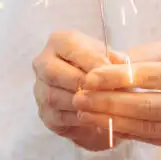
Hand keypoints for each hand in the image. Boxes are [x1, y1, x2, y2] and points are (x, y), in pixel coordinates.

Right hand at [32, 30, 120, 151]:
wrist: (99, 93)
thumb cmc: (104, 69)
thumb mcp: (112, 58)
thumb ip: (115, 59)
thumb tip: (120, 63)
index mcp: (59, 42)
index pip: (68, 46)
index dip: (90, 58)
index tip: (110, 69)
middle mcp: (43, 63)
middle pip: (52, 71)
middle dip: (79, 81)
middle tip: (102, 89)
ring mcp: (41, 89)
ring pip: (54, 96)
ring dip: (79, 102)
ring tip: (103, 104)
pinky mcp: (46, 113)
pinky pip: (58, 117)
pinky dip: (79, 117)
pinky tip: (96, 116)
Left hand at [72, 38, 160, 152]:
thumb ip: (149, 53)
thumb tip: (113, 60)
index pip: (150, 77)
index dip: (117, 77)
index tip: (90, 76)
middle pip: (145, 106)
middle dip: (107, 102)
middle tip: (79, 97)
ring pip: (146, 128)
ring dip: (111, 121)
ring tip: (85, 112)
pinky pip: (152, 140)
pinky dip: (126, 132)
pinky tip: (105, 124)